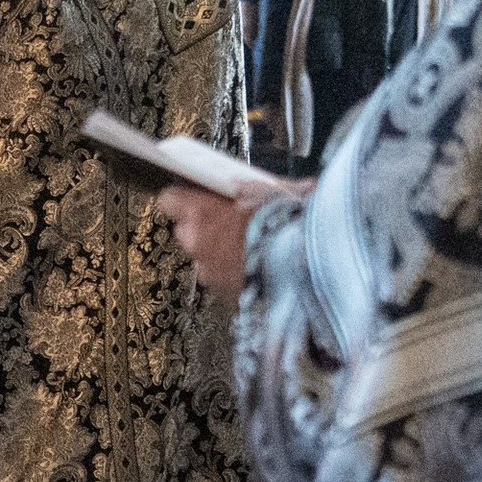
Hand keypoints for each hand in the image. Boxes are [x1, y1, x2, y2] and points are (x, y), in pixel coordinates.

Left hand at [155, 183, 301, 300]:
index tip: (198, 197)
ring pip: (205, 260)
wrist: (311, 267)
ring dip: (221, 255)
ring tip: (252, 250)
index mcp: (201, 211)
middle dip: (205, 229)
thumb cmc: (292, 224)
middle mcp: (197, 243)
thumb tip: (260, 184)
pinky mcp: (225, 297)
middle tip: (233, 224)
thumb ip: (257, 187)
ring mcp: (209, 273)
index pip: (170, 200)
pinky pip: (223, 282)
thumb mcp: (278, 191)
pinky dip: (236, 277)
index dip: (185, 198)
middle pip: (187, 232)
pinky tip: (259, 270)